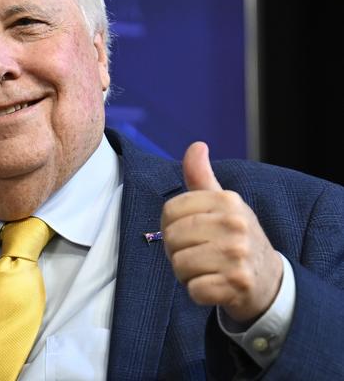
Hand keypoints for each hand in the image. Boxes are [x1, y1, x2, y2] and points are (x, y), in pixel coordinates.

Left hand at [161, 142, 282, 322]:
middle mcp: (235, 224)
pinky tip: (214, 285)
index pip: (169, 211)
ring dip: (186, 273)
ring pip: (179, 264)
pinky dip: (197, 292)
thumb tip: (196, 145)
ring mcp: (238, 254)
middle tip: (199, 255)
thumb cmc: (235, 238)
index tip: (190, 232)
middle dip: (177, 251)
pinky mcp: (237, 284)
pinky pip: (193, 289)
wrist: (268, 280)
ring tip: (207, 269)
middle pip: (171, 237)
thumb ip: (201, 176)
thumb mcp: (222, 204)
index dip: (170, 226)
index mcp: (227, 200)